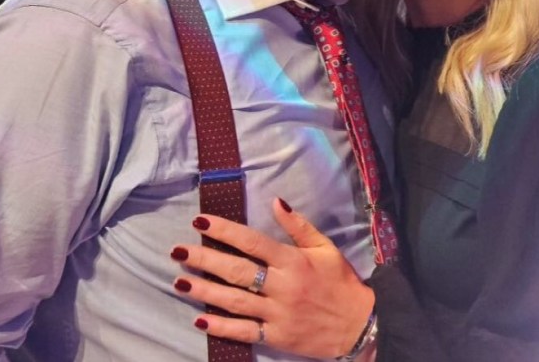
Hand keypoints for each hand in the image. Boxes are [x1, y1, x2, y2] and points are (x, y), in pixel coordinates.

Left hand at [171, 198, 374, 357]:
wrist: (360, 325)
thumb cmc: (341, 282)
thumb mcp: (326, 248)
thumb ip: (299, 226)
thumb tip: (276, 202)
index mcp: (293, 261)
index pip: (252, 242)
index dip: (224, 230)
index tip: (200, 221)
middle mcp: (283, 286)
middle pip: (236, 270)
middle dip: (204, 259)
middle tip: (177, 251)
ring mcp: (278, 313)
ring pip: (234, 301)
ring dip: (204, 291)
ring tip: (179, 281)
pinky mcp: (277, 337)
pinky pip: (244, 331)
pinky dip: (221, 326)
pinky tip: (200, 319)